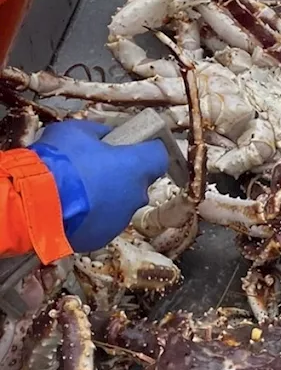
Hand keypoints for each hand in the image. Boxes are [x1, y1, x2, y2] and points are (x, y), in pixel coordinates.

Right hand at [31, 121, 169, 252]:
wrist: (32, 204)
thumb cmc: (58, 162)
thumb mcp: (75, 131)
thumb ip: (97, 131)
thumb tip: (104, 134)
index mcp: (136, 167)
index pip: (158, 155)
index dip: (145, 149)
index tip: (131, 146)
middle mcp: (137, 195)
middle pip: (138, 181)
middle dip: (122, 174)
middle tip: (96, 167)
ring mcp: (122, 219)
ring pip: (121, 203)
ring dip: (107, 196)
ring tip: (77, 191)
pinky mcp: (104, 237)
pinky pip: (104, 221)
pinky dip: (93, 215)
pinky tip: (70, 209)